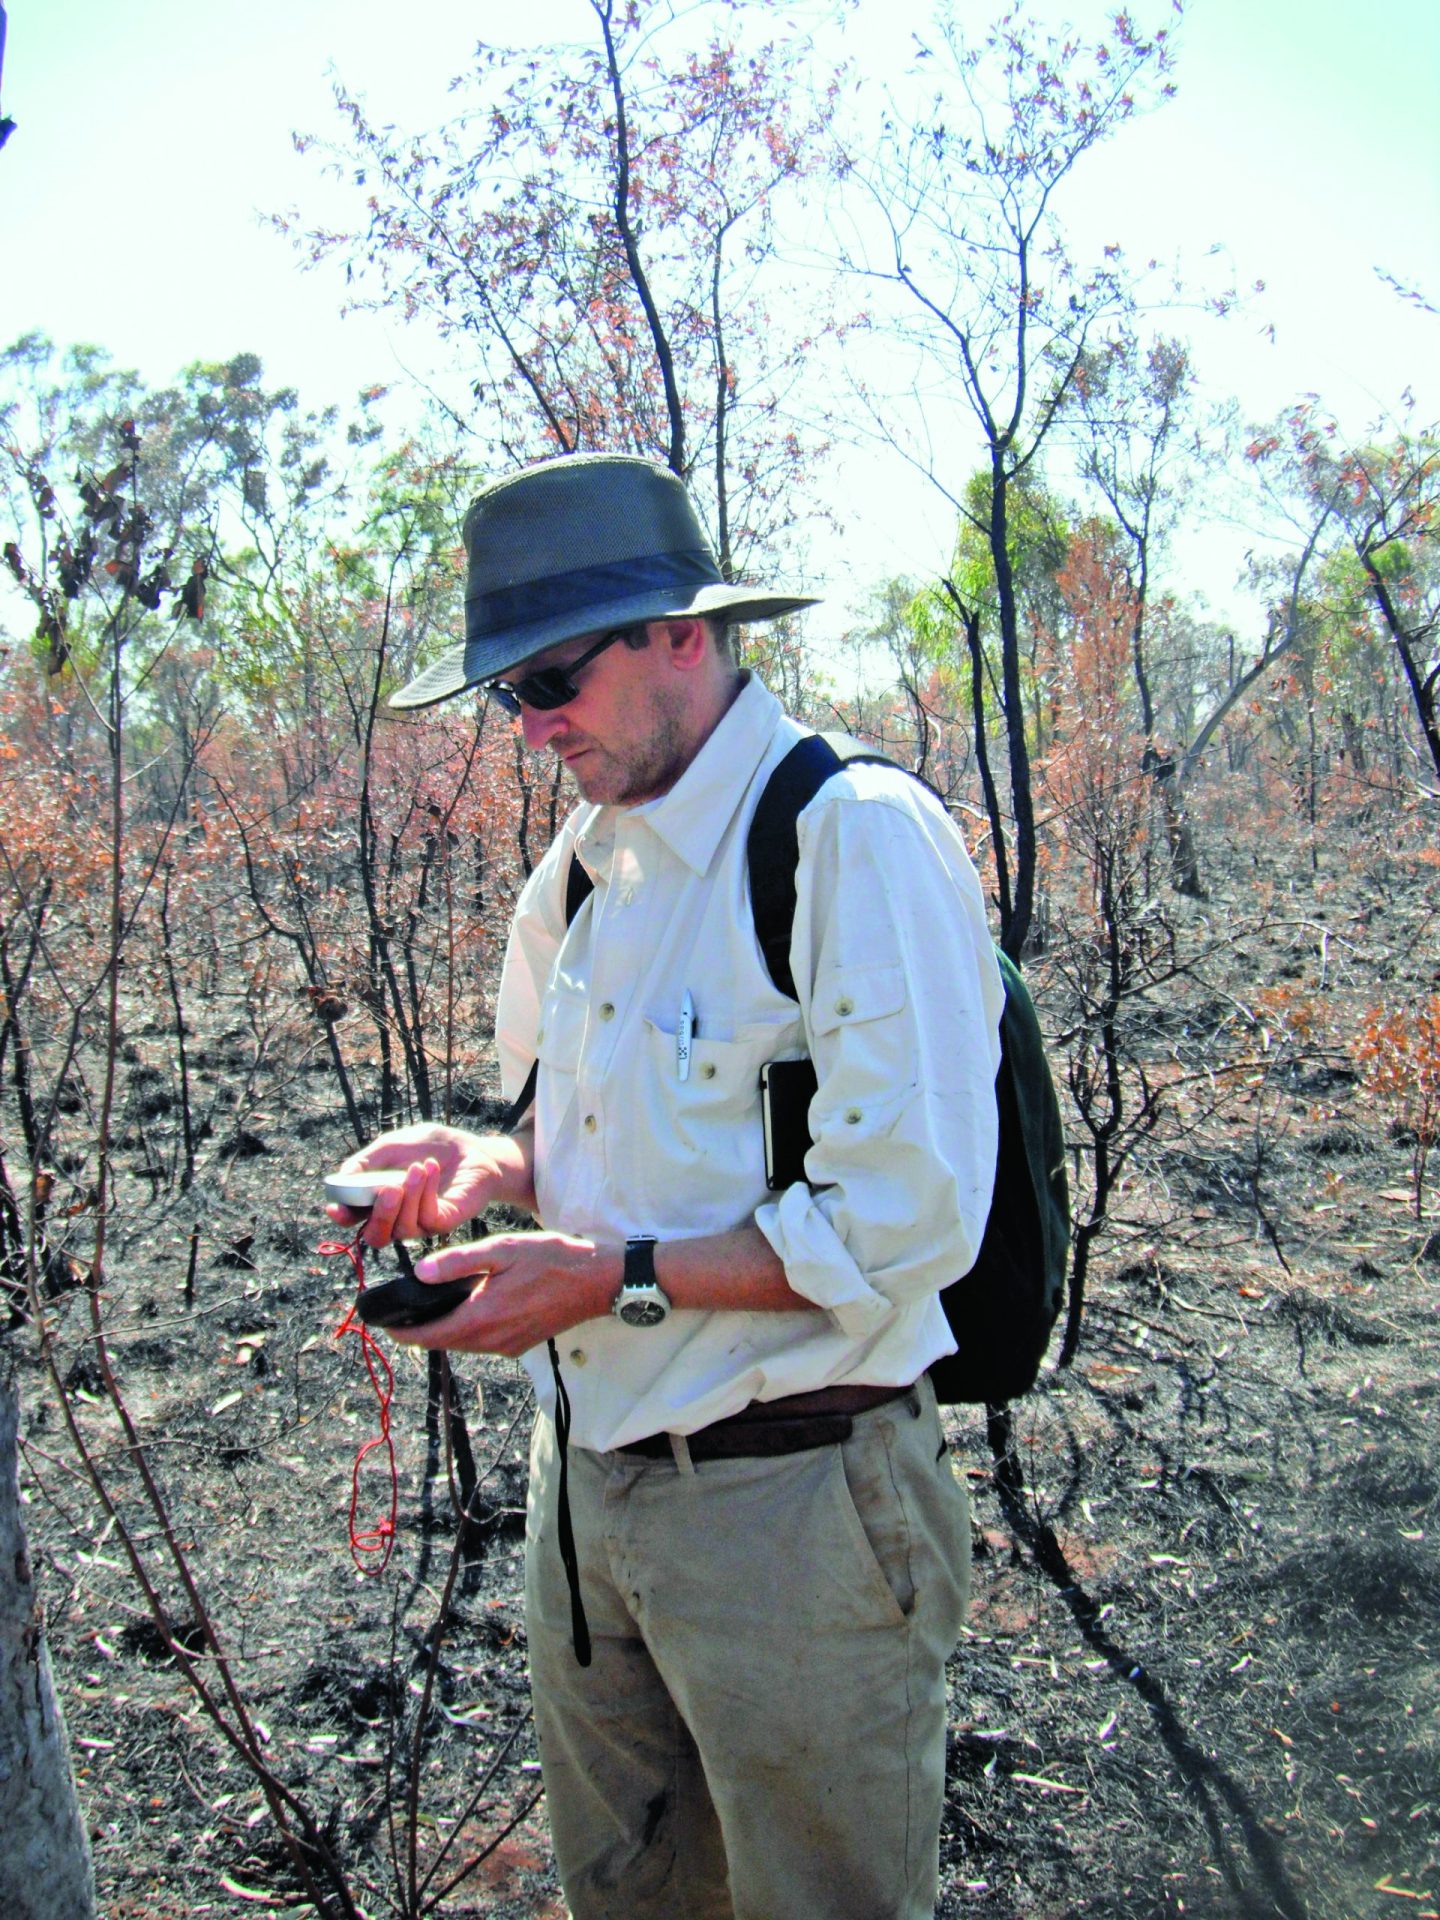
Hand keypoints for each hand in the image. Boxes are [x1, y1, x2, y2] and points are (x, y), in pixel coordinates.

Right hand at [325, 1123, 530, 1248]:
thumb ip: (365, 1163)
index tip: (335, 1207)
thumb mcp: (391, 1147)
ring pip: (401, 1228)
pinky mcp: (443, 1223)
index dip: (342, 1216)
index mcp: (378, 1200)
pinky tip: (430, 1169)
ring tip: (418, 1167)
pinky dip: (426, 1192)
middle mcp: (396, 1218)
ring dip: (408, 1196)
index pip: (354, 1218)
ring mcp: (420, 1223)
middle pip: (375, 1235)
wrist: (472, 1148)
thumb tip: (342, 1178)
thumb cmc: (430, 1147)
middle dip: (379, 1214)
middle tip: (388, 1188)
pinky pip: (427, 1217)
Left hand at [387, 1232, 620, 1356]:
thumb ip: (458, 1262)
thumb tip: (420, 1272)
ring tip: (429, 1307)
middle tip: (400, 1311)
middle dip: (419, 1330)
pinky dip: (467, 1330)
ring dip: (444, 1330)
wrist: (597, 1280)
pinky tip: (467, 1307)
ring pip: (463, 1344)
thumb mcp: (501, 1250)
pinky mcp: (520, 1344)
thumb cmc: (552, 1259)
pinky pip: (483, 1342)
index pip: (428, 1336)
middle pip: (443, 1343)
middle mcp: (493, 1340)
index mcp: (482, 1317)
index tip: (383, 1322)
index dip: (401, 1332)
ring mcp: (508, 1346)